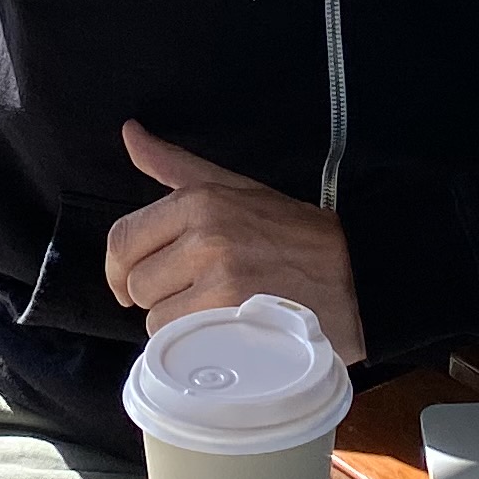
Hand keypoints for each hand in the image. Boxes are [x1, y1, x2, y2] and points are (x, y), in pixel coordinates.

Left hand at [103, 121, 365, 362]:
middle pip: (137, 285)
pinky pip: (182, 345)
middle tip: (196, 295)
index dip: (121, 270)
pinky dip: (196, 347)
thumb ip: (175, 164)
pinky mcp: (234, 320)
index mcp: (198, 200)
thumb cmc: (292, 233)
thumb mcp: (234, 187)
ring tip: (215, 314)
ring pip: (156, 321)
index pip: (122, 241)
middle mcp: (204, 237)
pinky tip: (223, 336)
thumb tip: (129, 132)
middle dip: (159, 296)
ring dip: (178, 326)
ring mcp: (220, 281)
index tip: (136, 283)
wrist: (357, 273)